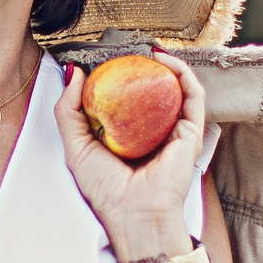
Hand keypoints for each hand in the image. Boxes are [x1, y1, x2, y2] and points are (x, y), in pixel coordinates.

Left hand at [55, 53, 208, 257]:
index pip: (125, 98)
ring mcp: (175, 131)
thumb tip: (75, 72)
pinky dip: (182, 73)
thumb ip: (69, 110)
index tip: (102, 56)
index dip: (116, 75)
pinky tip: (164, 59)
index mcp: (127, 136)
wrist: (134, 215)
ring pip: (175, 88)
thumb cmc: (105, 188)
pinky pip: (193, 95)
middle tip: (126, 47)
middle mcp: (153, 131)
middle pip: (151, 90)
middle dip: (142, 66)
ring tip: (147, 47)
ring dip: (165, 64)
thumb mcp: (75, 145)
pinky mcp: (192, 132)